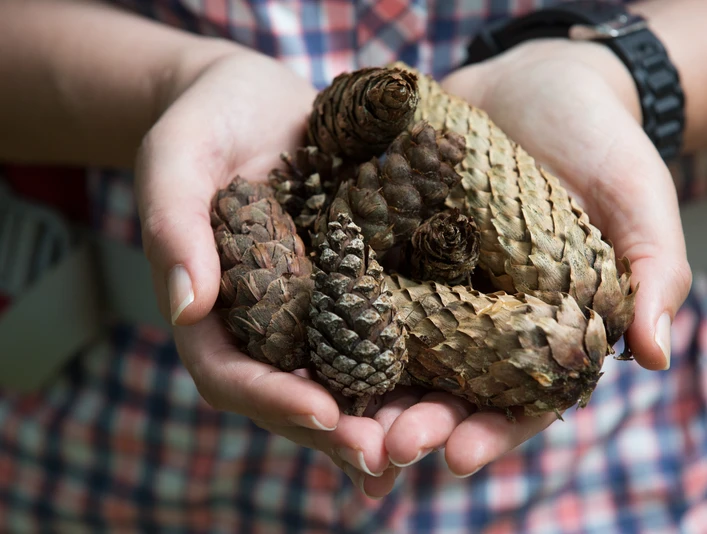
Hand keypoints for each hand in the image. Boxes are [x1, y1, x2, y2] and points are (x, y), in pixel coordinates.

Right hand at [134, 45, 396, 496]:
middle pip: (298, 393)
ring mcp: (318, 309)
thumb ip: (173, 225)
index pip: (232, 374)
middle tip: (387, 457)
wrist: (260, 102)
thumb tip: (184, 306)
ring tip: (432, 441)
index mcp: (215, 311)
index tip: (321, 412)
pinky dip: (418, 364)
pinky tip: (460, 386)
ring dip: (388, 415)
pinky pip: (389, 331)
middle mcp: (270, 324)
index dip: (273, 399)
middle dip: (340, 430)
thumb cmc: (207, 124)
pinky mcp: (362, 283)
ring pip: (350, 378)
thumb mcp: (178, 159)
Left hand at [378, 39, 691, 479]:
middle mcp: (478, 312)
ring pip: (394, 345)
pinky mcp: (392, 241)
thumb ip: (649, 272)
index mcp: (540, 324)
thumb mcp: (634, 200)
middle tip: (382, 447)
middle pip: (444, 384)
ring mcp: (431, 279)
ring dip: (366, 383)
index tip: (457, 458)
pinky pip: (362, 279)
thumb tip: (655, 354)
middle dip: (414, 418)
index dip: (491, 432)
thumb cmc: (598, 140)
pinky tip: (305, 337)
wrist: (538, 78)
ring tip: (334, 411)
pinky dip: (337, 309)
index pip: (518, 397)